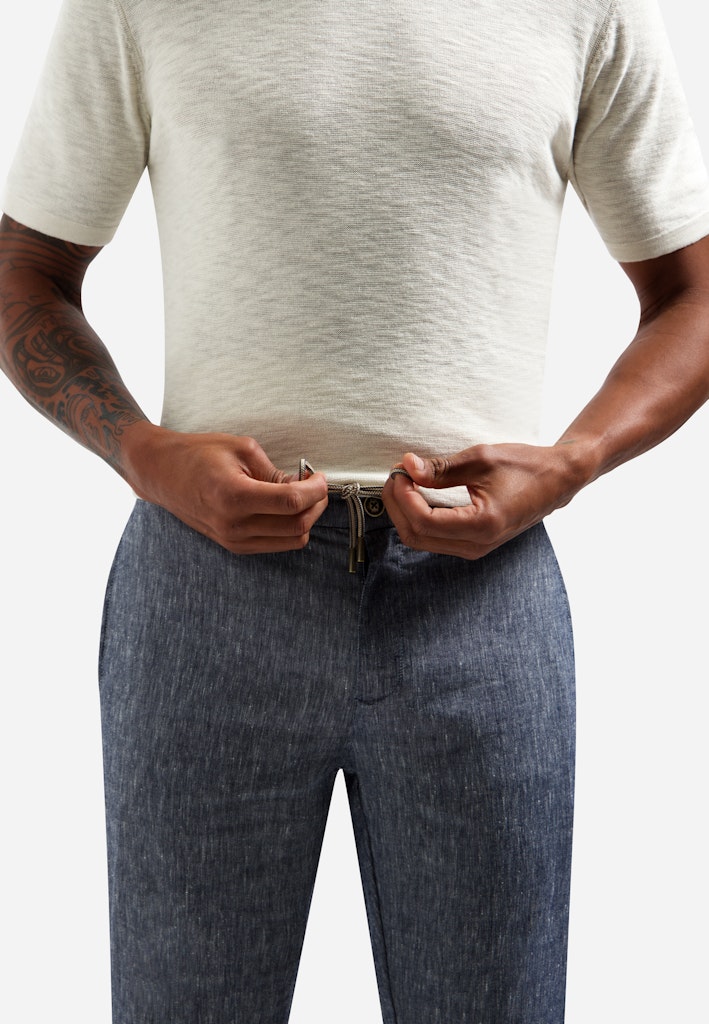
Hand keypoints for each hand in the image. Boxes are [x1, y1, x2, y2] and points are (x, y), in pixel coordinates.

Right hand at [122, 423, 328, 553]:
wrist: (162, 473)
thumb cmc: (198, 454)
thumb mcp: (241, 448)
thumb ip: (275, 471)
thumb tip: (302, 485)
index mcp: (234, 496)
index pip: (292, 502)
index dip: (316, 489)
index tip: (319, 476)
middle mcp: (233, 525)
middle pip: (297, 526)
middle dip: (316, 505)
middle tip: (315, 485)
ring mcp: (232, 540)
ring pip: (291, 540)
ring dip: (306, 519)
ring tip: (300, 495)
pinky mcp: (233, 546)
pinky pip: (275, 544)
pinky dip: (289, 528)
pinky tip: (284, 507)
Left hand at [382, 443, 583, 558]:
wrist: (558, 480)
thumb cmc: (526, 466)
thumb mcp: (480, 458)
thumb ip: (440, 468)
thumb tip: (407, 467)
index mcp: (482, 525)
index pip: (424, 521)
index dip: (403, 497)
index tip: (399, 472)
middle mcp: (477, 544)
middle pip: (416, 536)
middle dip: (397, 506)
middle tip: (396, 475)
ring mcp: (475, 548)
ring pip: (422, 540)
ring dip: (405, 513)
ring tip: (404, 481)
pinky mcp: (473, 543)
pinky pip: (434, 538)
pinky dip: (419, 517)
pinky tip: (417, 494)